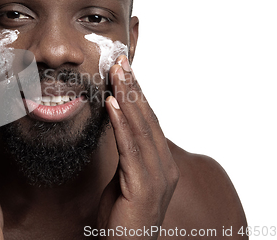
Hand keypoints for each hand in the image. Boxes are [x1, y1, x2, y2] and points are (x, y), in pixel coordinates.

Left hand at [97, 55, 179, 238]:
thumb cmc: (123, 216)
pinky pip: (131, 149)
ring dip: (128, 98)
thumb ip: (127, 154)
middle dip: (134, 87)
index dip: (137, 94)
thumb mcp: (125, 178)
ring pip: (142, 128)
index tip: (125, 70)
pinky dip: (121, 123)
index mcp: (162, 162)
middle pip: (148, 119)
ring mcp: (158, 176)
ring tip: (117, 73)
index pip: (149, 121)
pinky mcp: (145, 187)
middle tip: (121, 61)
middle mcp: (165, 166)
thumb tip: (118, 127)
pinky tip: (112, 104)